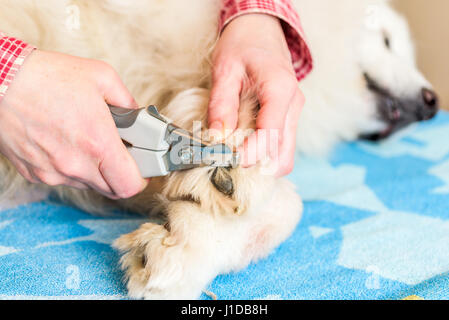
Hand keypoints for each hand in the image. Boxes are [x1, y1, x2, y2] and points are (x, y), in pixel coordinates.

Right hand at [0, 50, 146, 198]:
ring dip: (95, 170)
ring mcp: (52, 172)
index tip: (141, 167)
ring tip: (87, 141)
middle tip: (118, 152)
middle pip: (111, 190)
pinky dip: (71, 167)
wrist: (0, 80)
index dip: (140, 179)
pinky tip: (65, 142)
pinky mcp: (34, 173)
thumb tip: (137, 115)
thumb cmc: (48, 76)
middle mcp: (74, 164)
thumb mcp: (101, 77)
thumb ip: (127, 101)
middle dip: (120, 174)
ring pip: (87, 185)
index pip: (129, 185)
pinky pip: (63, 178)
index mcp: (97, 143)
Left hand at [208, 14, 304, 175]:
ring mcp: (293, 114)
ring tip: (233, 154)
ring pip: (284, 155)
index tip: (226, 159)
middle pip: (283, 156)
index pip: (270, 135)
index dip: (249, 154)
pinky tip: (242, 145)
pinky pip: (279, 147)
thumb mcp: (225, 70)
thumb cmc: (243, 44)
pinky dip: (262, 154)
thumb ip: (221, 105)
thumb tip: (217, 138)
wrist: (260, 29)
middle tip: (229, 161)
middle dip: (257, 166)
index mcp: (280, 90)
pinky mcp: (287, 118)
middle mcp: (293, 106)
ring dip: (260, 163)